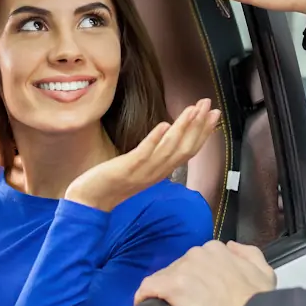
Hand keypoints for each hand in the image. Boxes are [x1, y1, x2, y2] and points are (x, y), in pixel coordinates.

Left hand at [65, 99, 220, 211]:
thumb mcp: (141, 167)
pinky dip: (155, 140)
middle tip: (209, 105)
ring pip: (169, 149)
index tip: (215, 115)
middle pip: (185, 148)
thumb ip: (156, 154)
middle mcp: (157, 172)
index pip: (189, 150)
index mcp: (162, 171)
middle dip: (199, 126)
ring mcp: (143, 171)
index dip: (204, 132)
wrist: (90, 200)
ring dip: (183, 128)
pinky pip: (144, 154)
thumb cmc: (114, 182)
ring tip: (193, 109)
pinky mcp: (127, 169)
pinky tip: (164, 124)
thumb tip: (168, 134)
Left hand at [134, 240, 275, 305]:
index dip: (196, 277)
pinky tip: (144, 304)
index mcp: (217, 249)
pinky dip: (145, 295)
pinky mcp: (171, 286)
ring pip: (164, 277)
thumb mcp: (264, 271)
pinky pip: (149, 287)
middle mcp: (198, 254)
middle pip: (179, 267)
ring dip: (166, 291)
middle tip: (190, 305)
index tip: (199, 291)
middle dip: (182, 284)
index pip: (197, 260)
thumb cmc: (259, 302)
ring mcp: (184, 269)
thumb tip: (231, 247)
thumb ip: (247, 253)